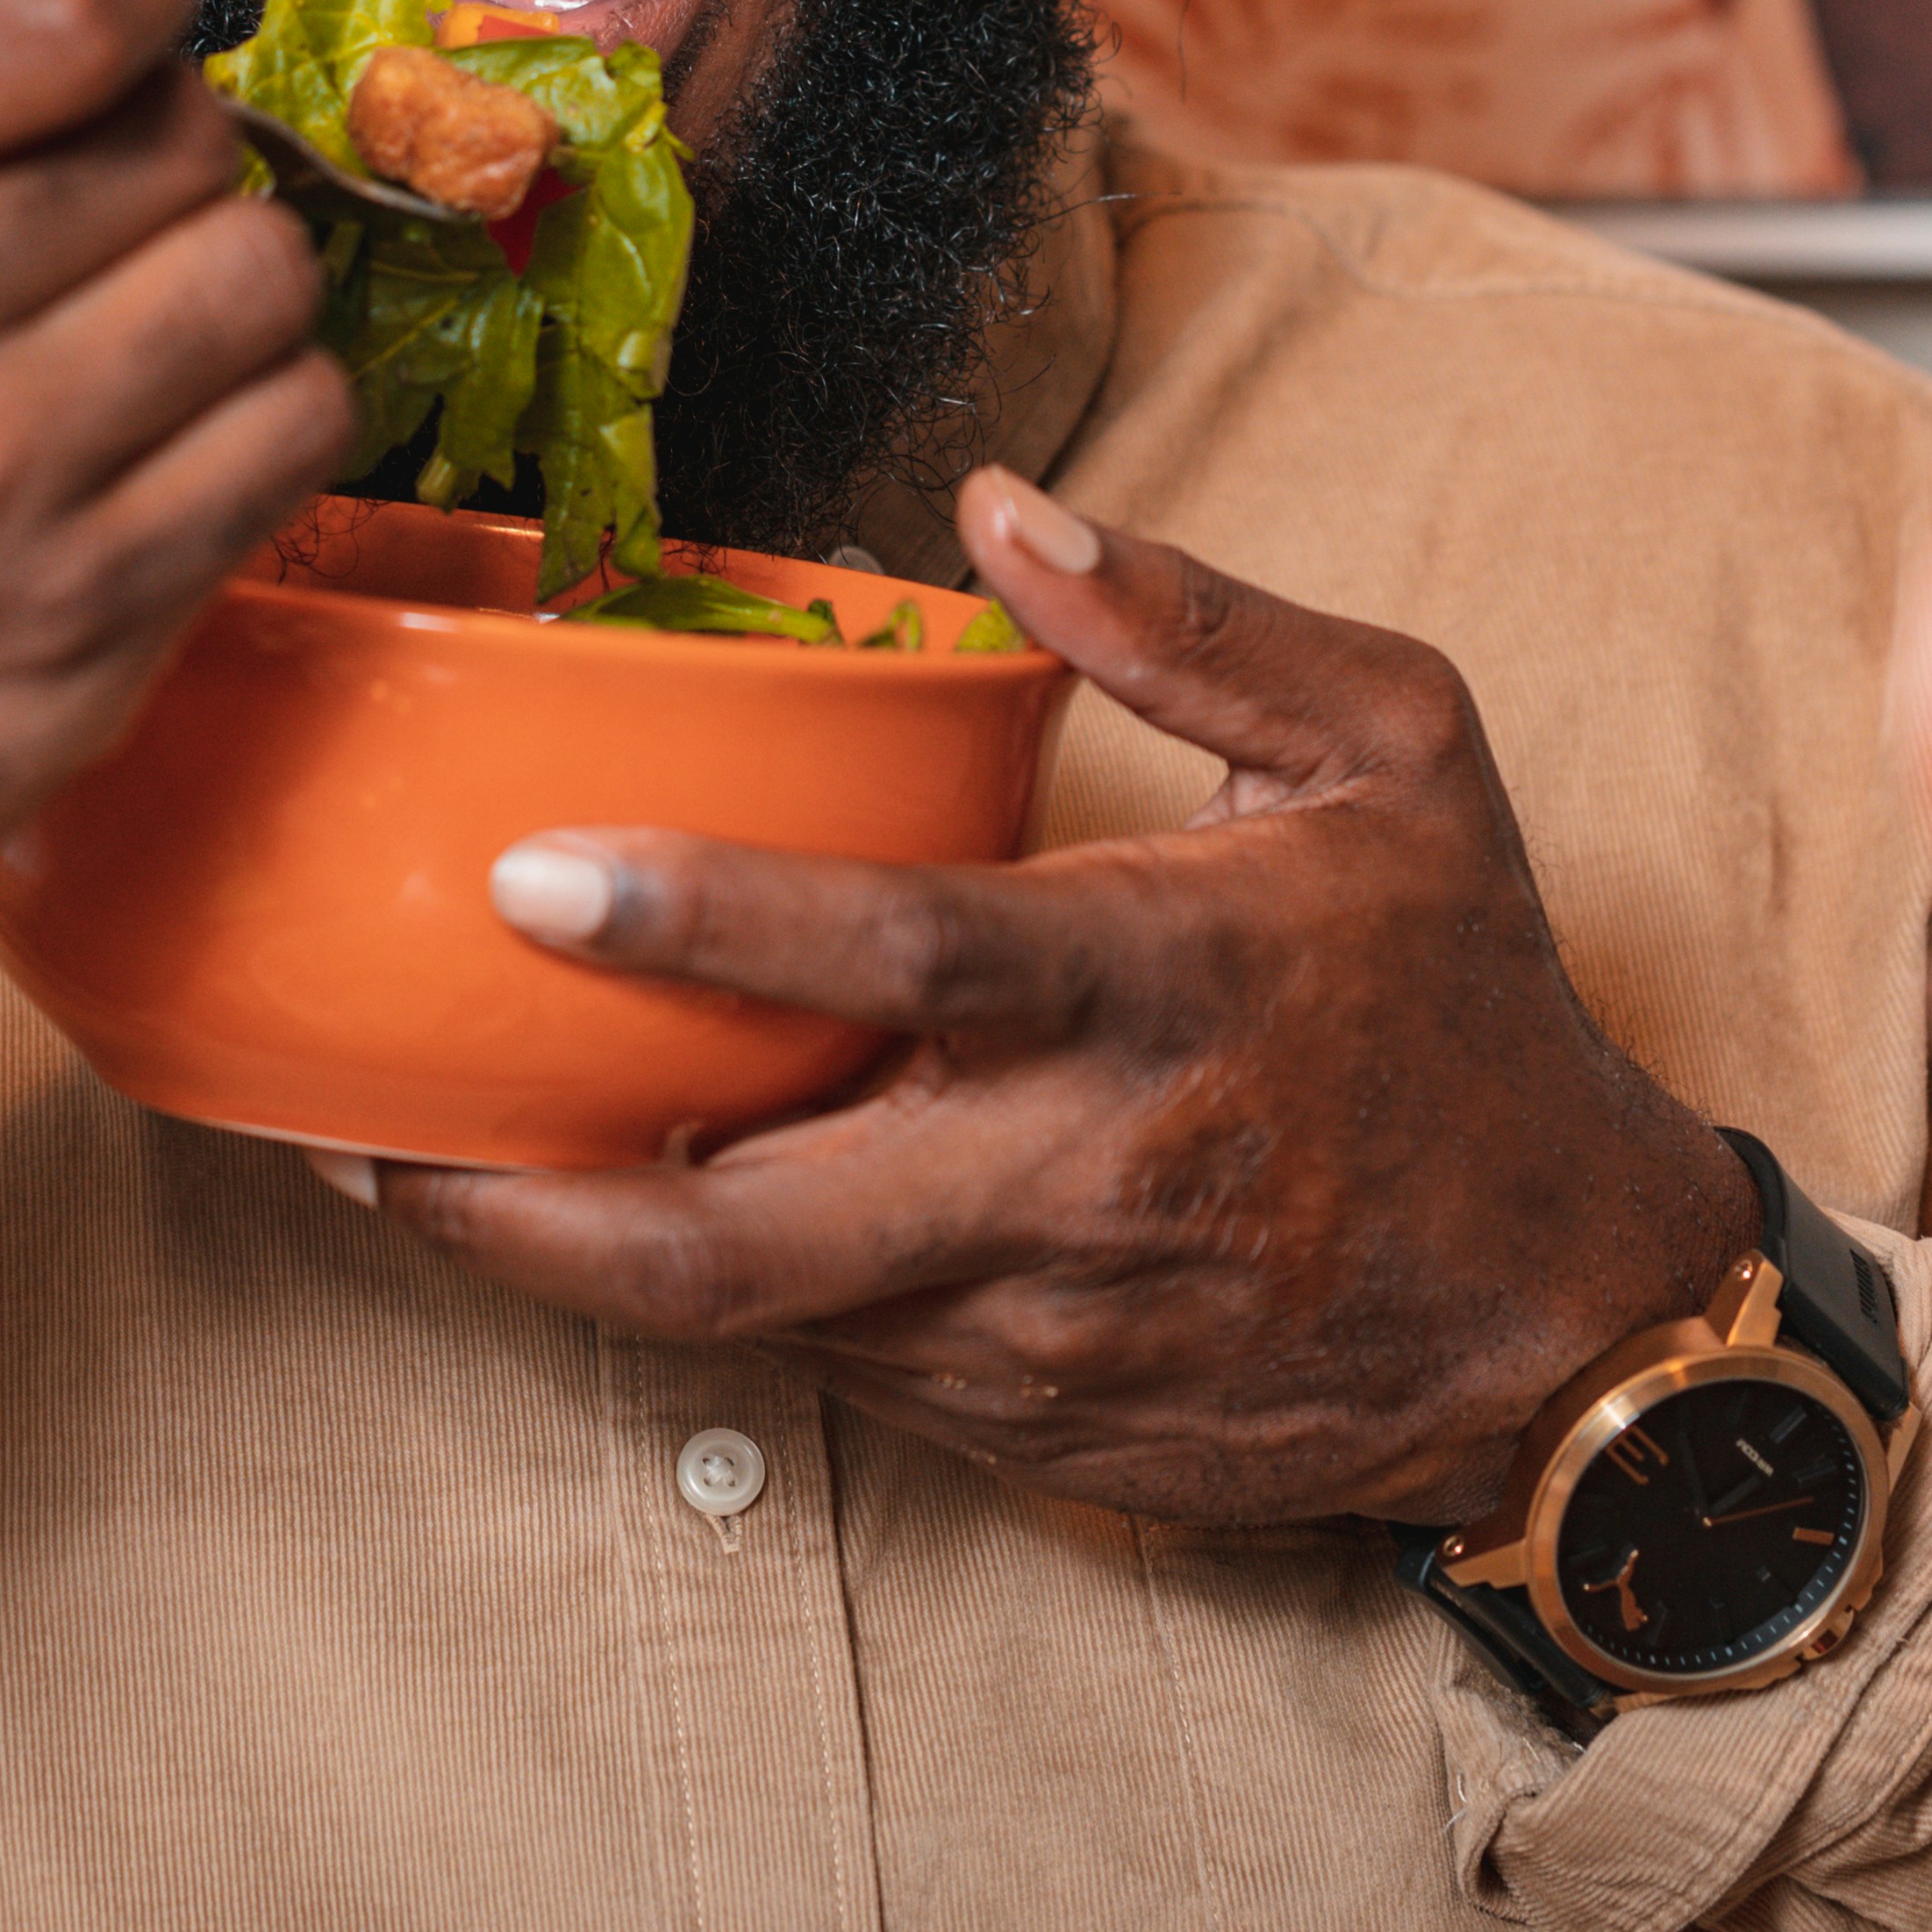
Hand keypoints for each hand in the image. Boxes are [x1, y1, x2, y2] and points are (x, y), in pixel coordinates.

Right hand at [0, 0, 357, 1155]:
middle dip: (154, 153)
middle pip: (187, 134)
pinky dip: (255, 421)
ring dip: (220, 288)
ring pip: (267, 281)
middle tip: (64, 218)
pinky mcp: (86, 639)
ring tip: (113, 324)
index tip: (88, 32)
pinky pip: (294, 443)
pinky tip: (153, 436)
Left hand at [350, 473, 1755, 1532]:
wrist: (1570, 1328)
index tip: (530, 872)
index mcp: (1160, 992)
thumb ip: (1198, 621)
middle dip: (526, 1202)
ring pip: (745, 1326)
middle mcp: (1075, 1183)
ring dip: (572, 1257)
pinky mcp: (1017, 1430)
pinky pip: (814, 1369)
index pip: (905, 958)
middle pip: (745, 1240)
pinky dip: (696, 1300)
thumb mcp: (1397, 761)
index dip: (705, 923)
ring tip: (411, 1163)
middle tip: (361, 1128)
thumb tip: (1003, 500)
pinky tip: (597, 1218)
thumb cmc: (1470, 1015)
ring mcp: (1034, 1334)